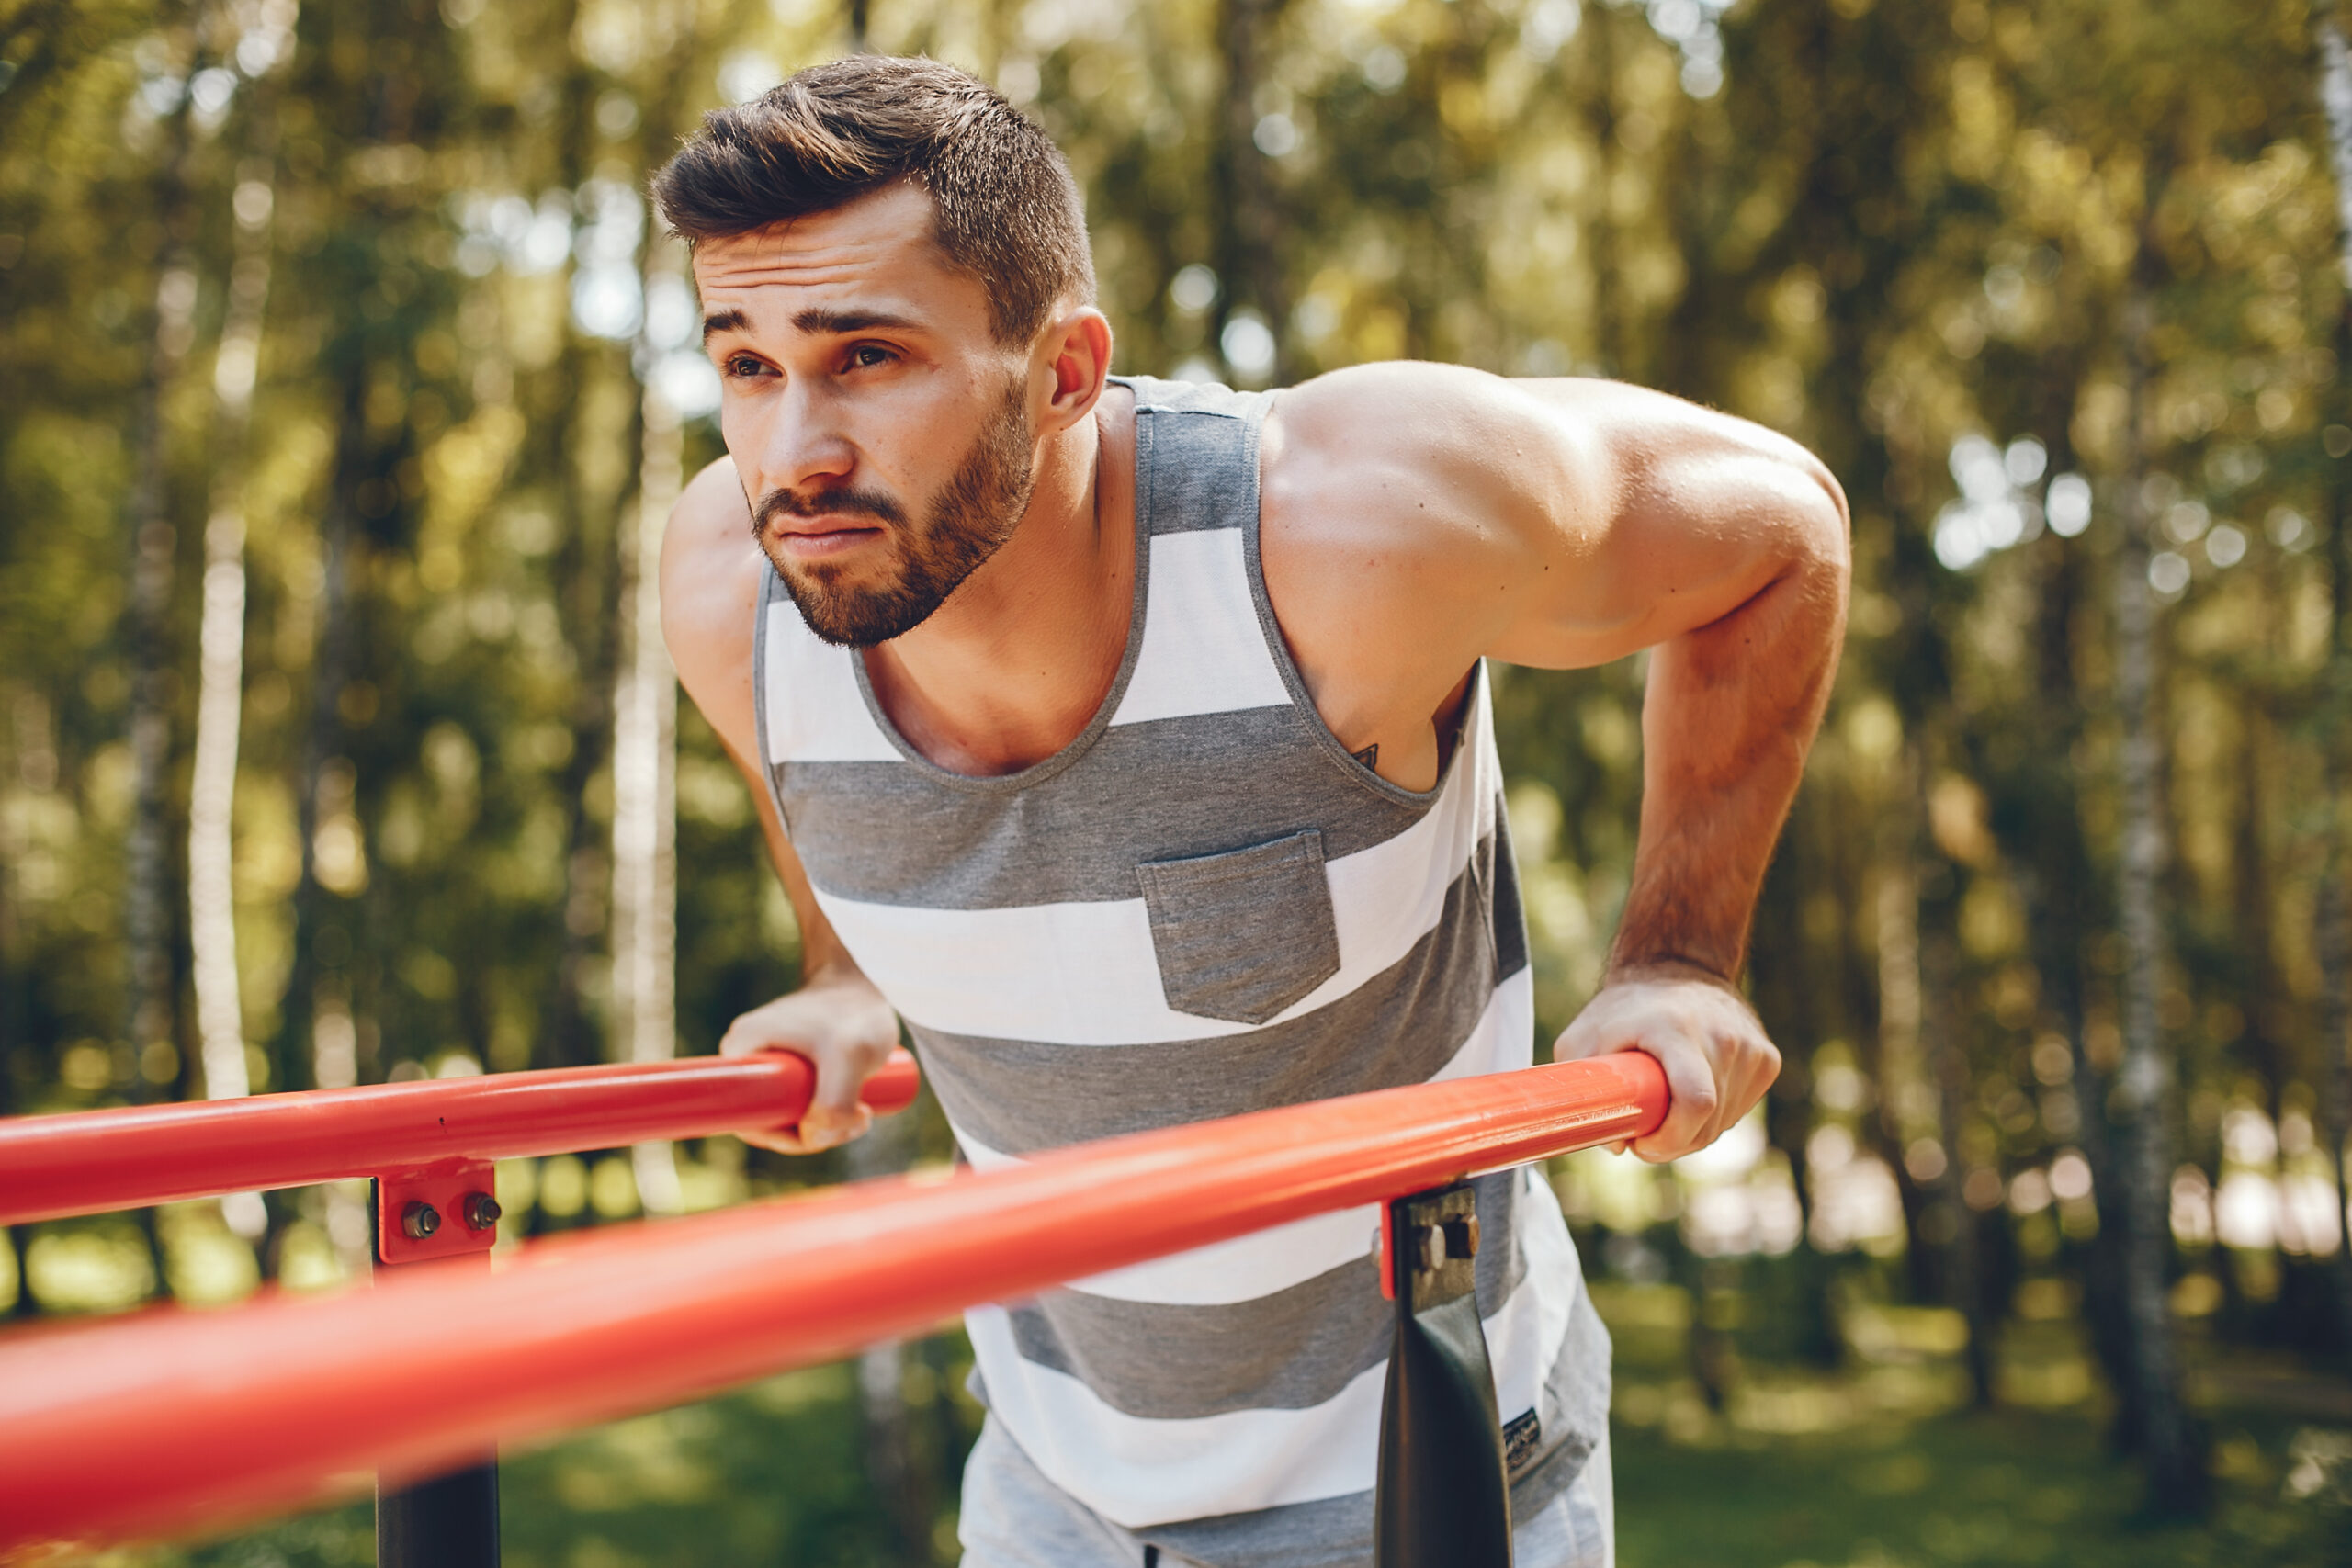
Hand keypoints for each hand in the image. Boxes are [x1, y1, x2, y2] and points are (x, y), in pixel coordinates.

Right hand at [718, 967, 901, 1153]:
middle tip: (860, 1119)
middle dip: (813, 1133)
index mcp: (741, 1049)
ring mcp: (765, 1061)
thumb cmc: (857, 1013)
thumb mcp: (850, 1056)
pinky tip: (855, 1110)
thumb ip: (833, 1105)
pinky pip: (798, 1105)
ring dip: (824, 1126)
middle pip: (768, 1121)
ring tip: (864, 1110)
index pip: (746, 1119)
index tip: (831, 1129)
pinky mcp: (786, 1065)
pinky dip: (824, 1114)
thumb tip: (814, 1138)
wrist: (873, 982)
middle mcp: (745, 1056)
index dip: (786, 1138)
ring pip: (788, 1115)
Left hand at [1553, 965, 1780, 1162]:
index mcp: (1678, 1030)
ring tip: (1665, 1099)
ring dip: (1691, 1129)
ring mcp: (1752, 1049)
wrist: (1679, 964)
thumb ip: (1582, 1090)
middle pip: (1707, 1123)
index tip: (1641, 1143)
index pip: (1695, 1102)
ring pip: (1722, 1123)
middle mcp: (1724, 1037)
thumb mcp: (1583, 1038)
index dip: (1669, 1138)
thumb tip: (1615, 1143)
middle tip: (1644, 1127)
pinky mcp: (1768, 1059)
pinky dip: (1713, 1115)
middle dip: (1672, 1140)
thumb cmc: (1626, 1008)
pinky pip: (1737, 1111)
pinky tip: (1692, 1088)